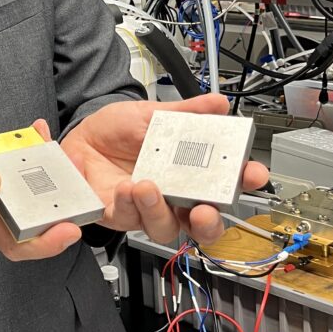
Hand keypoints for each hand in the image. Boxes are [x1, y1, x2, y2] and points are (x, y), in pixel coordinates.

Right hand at [0, 128, 80, 261]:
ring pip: (37, 198)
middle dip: (65, 201)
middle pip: (40, 221)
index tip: (71, 229)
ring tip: (61, 148)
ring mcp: (3, 203)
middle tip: (78, 172)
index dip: (49, 242)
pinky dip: (38, 158)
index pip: (22, 244)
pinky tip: (38, 135)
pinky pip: (27, 179)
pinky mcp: (5, 187)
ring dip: (55, 177)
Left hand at [59, 94, 268, 245]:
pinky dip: (129, 204)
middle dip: (209, 222)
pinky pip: (127, 218)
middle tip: (205, 210)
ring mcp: (144, 208)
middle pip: (201, 225)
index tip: (252, 174)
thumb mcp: (154, 115)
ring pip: (163, 228)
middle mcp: (170, 196)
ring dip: (160, 211)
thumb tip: (217, 103)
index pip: (223, 186)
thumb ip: (187, 113)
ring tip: (149, 185)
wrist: (80, 135)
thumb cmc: (117, 131)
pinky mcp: (117, 213)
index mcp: (187, 174)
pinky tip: (126, 187)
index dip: (242, 184)